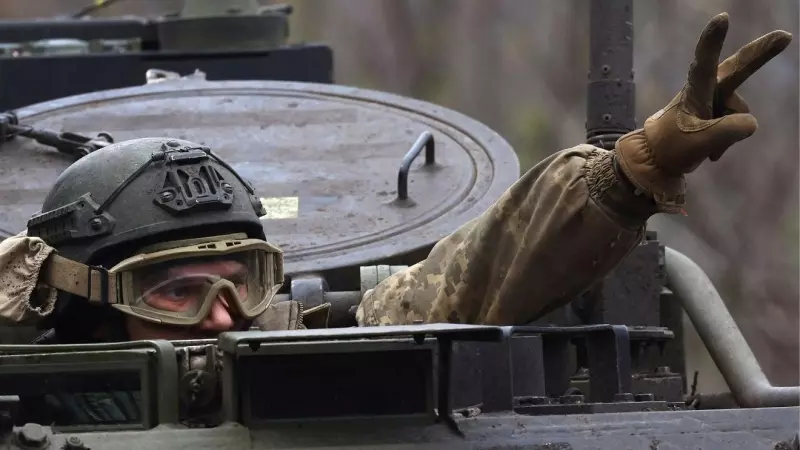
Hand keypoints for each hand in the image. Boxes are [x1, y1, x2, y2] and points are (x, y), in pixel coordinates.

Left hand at [615, 12, 791, 212]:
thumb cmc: (672, 146)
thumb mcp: (700, 143)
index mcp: (695, 90)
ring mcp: (715, 99)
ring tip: (704, 144)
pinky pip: (737, 124)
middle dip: (761, 53)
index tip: (722, 18)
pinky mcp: (719, 110)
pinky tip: (709, 149)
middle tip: (785, 37)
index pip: (704, 62)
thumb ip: (729, 131)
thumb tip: (752, 122)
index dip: (713, 41)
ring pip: (739, 114)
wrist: (659, 158)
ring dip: (726, 133)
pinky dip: (725, 139)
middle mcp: (707, 89)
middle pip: (738, 69)